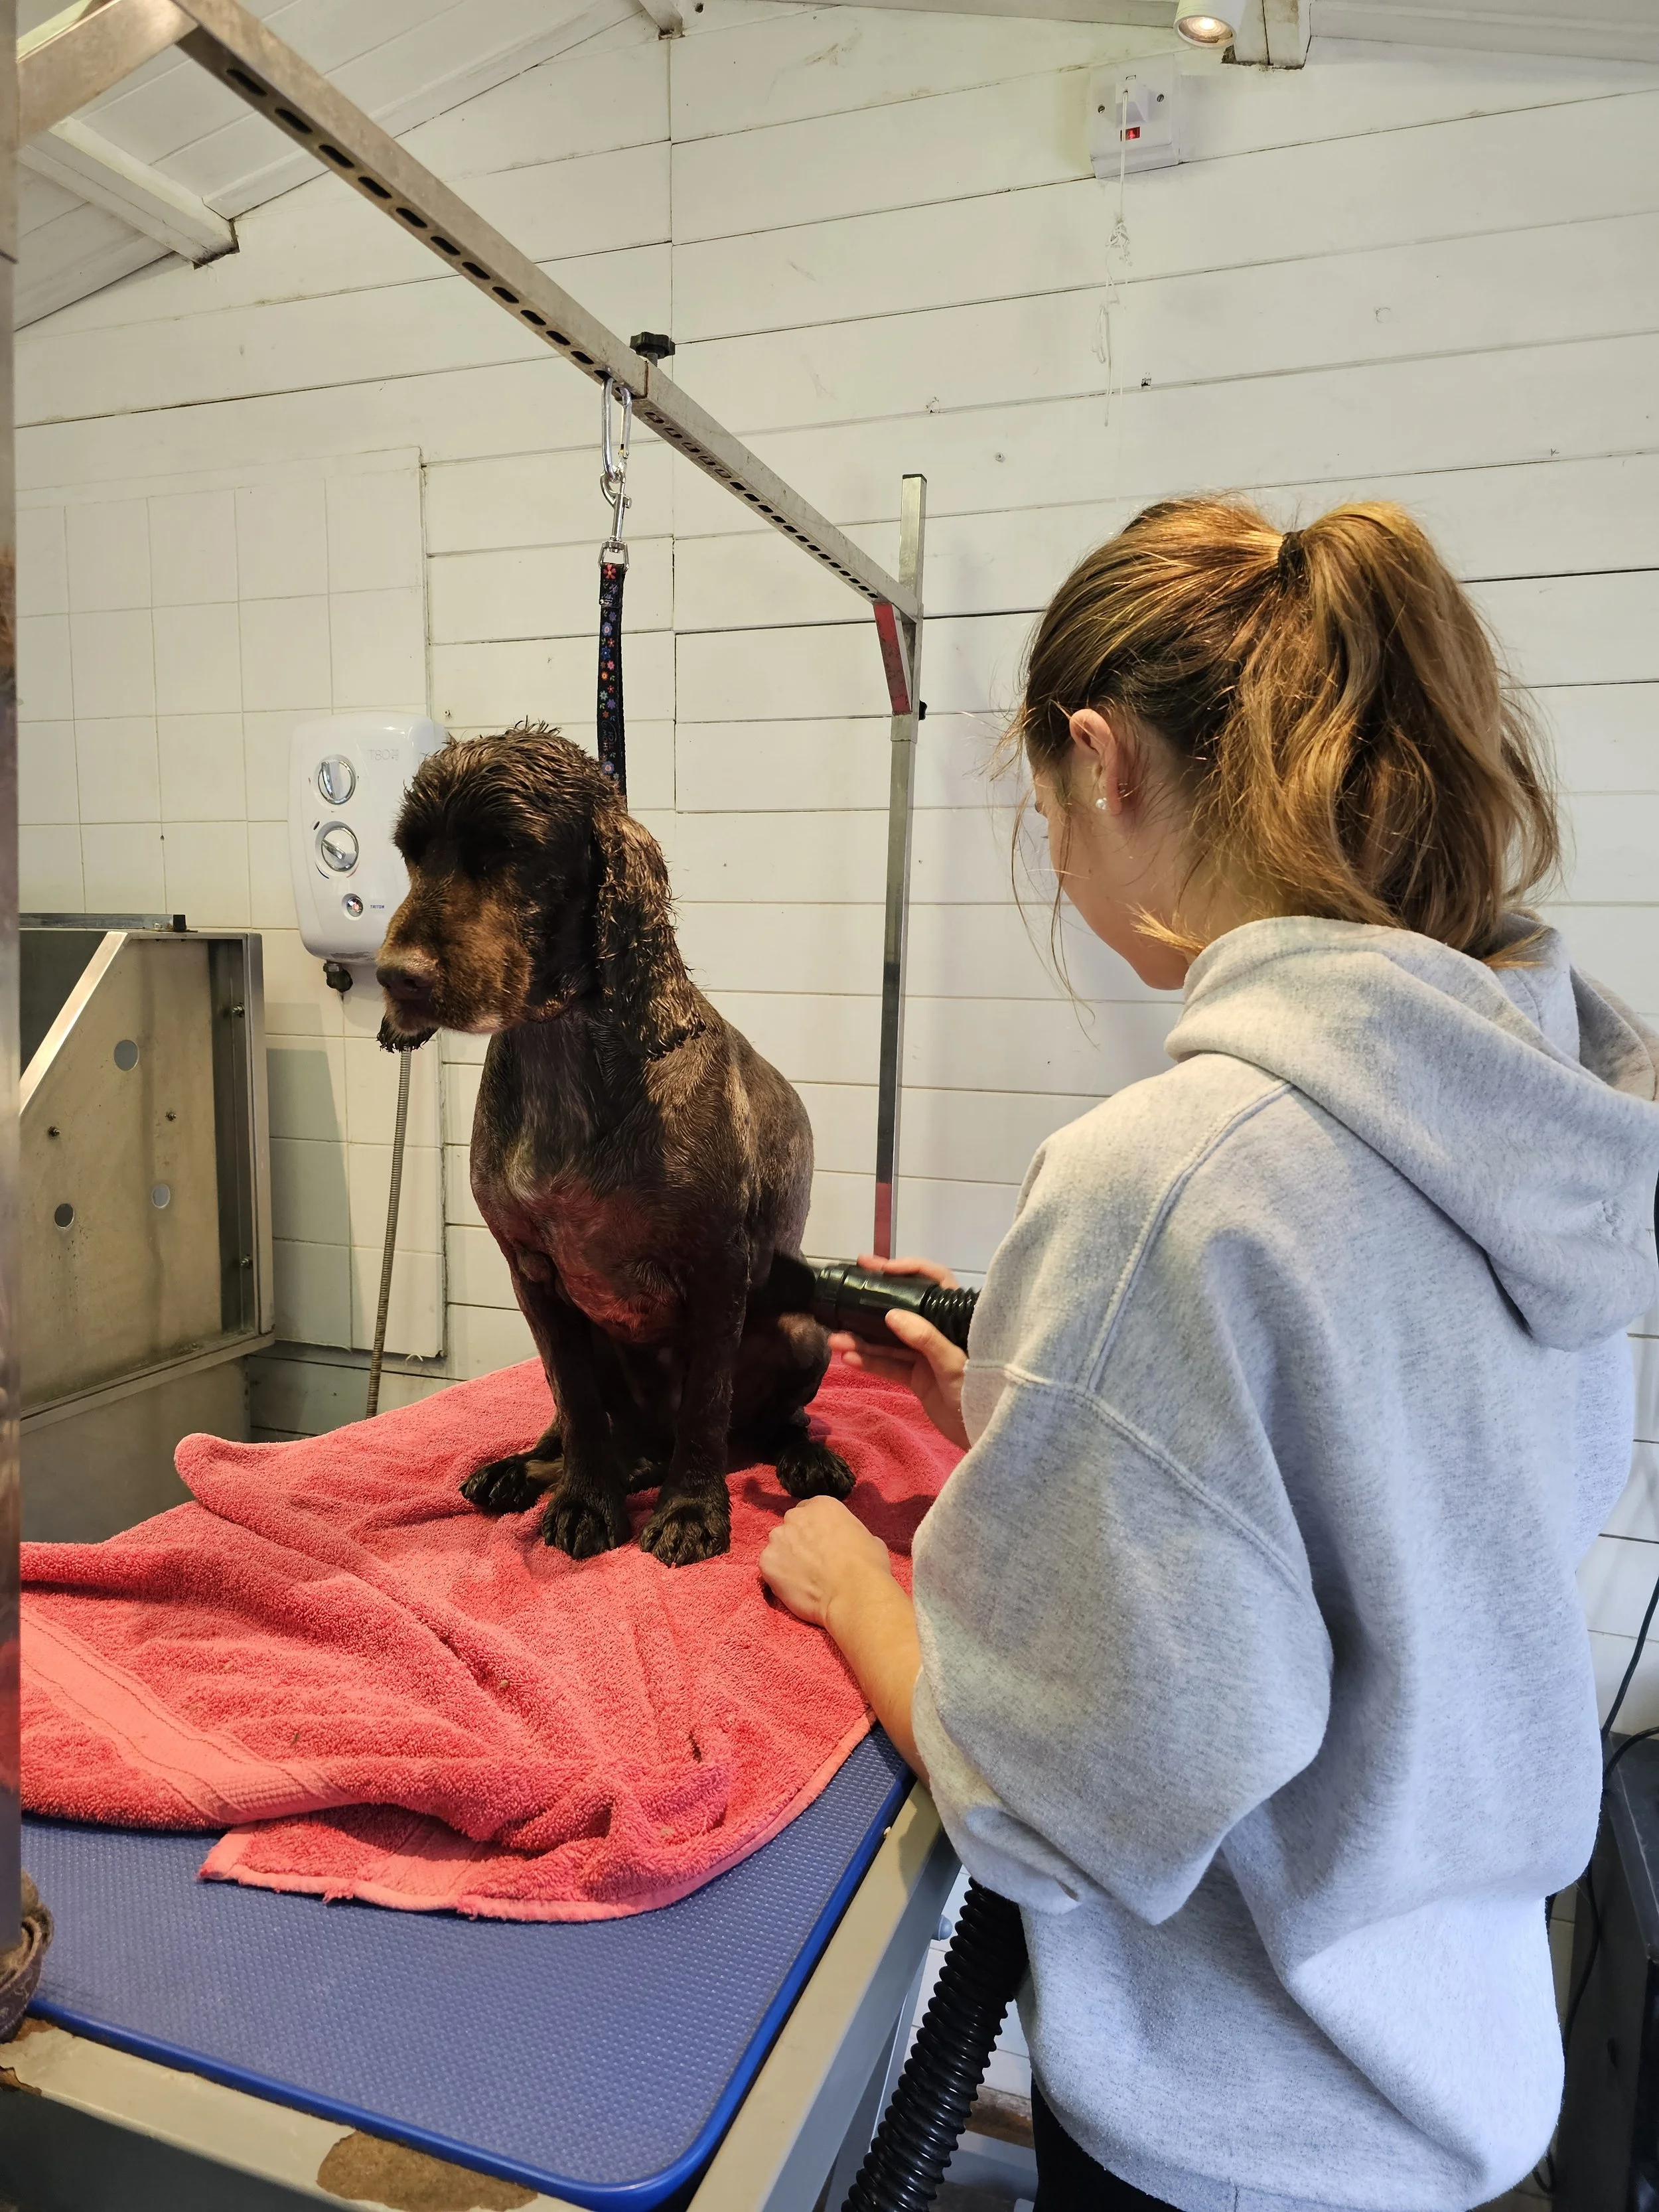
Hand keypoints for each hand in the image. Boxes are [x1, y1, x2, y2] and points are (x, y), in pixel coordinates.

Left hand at [759, 1495, 894, 1630]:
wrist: (853, 1593)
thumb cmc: (867, 1566)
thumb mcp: (868, 1537)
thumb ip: (849, 1532)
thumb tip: (850, 1542)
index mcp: (821, 1504)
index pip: (809, 1511)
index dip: (814, 1530)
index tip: (820, 1544)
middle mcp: (795, 1516)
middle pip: (791, 1527)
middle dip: (799, 1542)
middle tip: (813, 1563)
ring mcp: (778, 1538)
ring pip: (779, 1547)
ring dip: (787, 1559)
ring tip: (804, 1578)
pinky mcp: (766, 1562)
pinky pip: (769, 1568)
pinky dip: (778, 1577)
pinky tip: (795, 1588)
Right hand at [830, 1253, 969, 1449]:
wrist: (983, 1434)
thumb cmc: (979, 1392)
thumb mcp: (953, 1364)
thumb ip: (925, 1338)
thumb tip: (893, 1314)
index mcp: (956, 1320)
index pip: (935, 1282)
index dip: (910, 1270)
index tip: (883, 1269)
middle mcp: (939, 1332)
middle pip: (903, 1310)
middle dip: (873, 1304)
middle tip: (845, 1293)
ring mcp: (926, 1355)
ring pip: (889, 1341)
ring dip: (862, 1340)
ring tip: (835, 1339)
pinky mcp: (917, 1378)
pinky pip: (889, 1366)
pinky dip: (869, 1362)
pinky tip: (848, 1358)